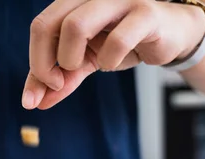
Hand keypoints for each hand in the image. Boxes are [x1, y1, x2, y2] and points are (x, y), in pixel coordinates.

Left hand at [22, 0, 204, 109]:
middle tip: (60, 82)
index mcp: (72, 2)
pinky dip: (110, 60)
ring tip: (91, 67)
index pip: (39, 26)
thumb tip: (34, 103)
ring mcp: (117, 1)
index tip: (44, 88)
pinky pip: (116, 40)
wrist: (170, 36)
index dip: (36, 61)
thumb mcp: (86, 62)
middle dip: (46, 64)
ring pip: (76, 26)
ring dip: (73, 59)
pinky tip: (114, 62)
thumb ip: (61, 80)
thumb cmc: (123, 42)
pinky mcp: (145, 13)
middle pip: (48, 24)